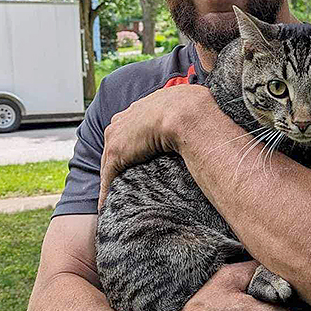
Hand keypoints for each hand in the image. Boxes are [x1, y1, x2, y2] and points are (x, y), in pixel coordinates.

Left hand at [98, 85, 210, 207]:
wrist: (186, 114)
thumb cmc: (194, 110)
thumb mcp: (189, 106)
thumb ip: (185, 114)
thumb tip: (204, 117)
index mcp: (141, 107)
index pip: (130, 127)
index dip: (132, 142)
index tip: (135, 154)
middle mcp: (124, 118)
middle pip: (115, 143)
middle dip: (117, 159)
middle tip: (120, 178)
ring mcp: (118, 136)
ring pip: (109, 161)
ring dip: (110, 179)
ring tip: (111, 196)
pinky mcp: (117, 152)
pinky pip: (108, 175)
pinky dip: (106, 191)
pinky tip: (107, 204)